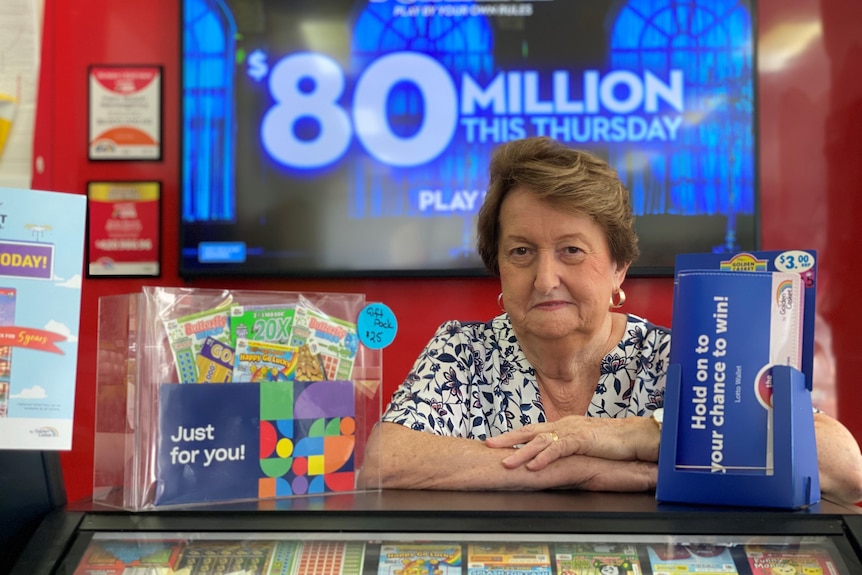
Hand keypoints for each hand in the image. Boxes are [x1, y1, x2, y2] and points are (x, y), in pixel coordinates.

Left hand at [484, 415, 659, 470]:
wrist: (638, 437)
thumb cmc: (615, 443)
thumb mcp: (586, 446)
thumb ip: (569, 451)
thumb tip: (555, 461)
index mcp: (564, 426)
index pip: (533, 430)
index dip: (514, 436)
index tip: (496, 443)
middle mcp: (565, 425)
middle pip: (529, 431)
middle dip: (507, 439)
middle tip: (487, 445)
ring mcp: (573, 431)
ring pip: (540, 440)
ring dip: (521, 452)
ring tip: (505, 463)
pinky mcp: (583, 439)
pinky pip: (559, 448)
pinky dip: (544, 457)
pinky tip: (533, 466)